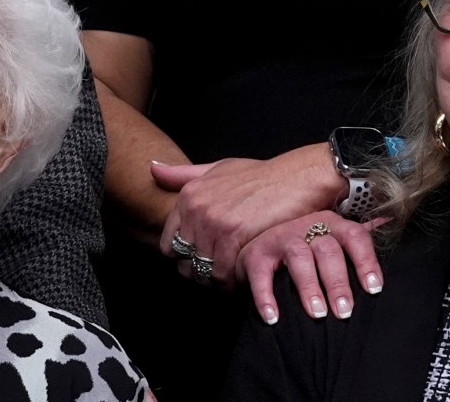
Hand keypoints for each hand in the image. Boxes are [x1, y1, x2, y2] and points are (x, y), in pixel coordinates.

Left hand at [151, 144, 346, 286]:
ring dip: (217, 282)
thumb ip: (184, 174)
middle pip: (185, 261)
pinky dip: (231, 282)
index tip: (205, 262)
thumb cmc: (261, 176)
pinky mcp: (232, 234)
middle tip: (220, 276)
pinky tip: (243, 278)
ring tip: (233, 280)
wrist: (297, 178)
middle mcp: (195, 207)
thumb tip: (153, 168)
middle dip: (201, 273)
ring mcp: (213, 221)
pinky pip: (221, 272)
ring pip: (202, 270)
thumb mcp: (219, 168)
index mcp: (189, 195)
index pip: (169, 245)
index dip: (186, 259)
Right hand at [240, 210, 382, 323]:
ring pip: (299, 257)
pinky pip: (261, 274)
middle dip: (338, 282)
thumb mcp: (331, 238)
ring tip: (317, 313)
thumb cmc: (305, 247)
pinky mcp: (256, 255)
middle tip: (344, 311)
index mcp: (332, 224)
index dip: (366, 261)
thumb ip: (357, 237)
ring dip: (309, 286)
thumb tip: (389, 221)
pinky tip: (274, 317)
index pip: (355, 237)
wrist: (259, 246)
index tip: (374, 289)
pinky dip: (266, 296)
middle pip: (328, 251)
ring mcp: (281, 238)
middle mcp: (307, 227)